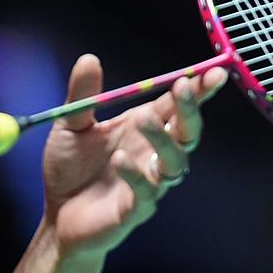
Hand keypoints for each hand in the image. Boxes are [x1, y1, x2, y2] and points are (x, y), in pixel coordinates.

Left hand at [38, 55, 226, 261]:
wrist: (58, 215)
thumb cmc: (70, 168)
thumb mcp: (70, 125)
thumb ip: (83, 95)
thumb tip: (89, 58)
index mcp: (142, 127)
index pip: (176, 105)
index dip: (198, 89)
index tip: (214, 71)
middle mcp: (152, 153)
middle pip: (186, 131)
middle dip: (190, 109)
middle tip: (184, 87)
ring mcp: (148, 182)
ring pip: (175, 163)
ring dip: (164, 140)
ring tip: (143, 119)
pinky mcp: (135, 209)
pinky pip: (146, 193)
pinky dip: (136, 175)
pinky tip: (119, 161)